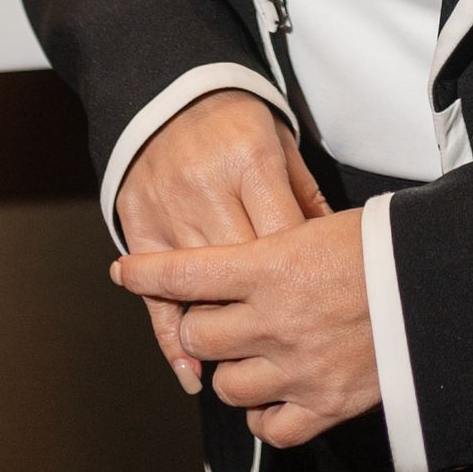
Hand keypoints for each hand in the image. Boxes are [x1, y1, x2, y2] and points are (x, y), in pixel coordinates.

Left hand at [113, 214, 378, 446]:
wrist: (444, 289)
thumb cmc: (388, 247)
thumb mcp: (325, 225)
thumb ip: (277, 245)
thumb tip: (247, 253)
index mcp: (272, 267)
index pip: (186, 274)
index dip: (147, 273)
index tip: (124, 271)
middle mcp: (274, 321)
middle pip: (198, 336)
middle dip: (203, 327)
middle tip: (221, 317)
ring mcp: (297, 368)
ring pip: (227, 387)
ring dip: (233, 372)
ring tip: (254, 355)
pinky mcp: (325, 405)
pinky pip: (270, 428)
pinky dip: (266, 416)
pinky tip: (276, 395)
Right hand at [116, 89, 329, 395]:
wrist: (165, 96)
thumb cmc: (234, 124)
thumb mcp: (279, 143)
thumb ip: (304, 195)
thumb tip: (333, 251)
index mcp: (248, 161)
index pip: (283, 235)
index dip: (304, 274)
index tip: (322, 301)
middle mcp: (205, 189)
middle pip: (243, 269)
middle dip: (272, 308)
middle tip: (297, 341)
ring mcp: (168, 213)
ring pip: (201, 290)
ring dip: (228, 334)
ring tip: (256, 371)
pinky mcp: (139, 230)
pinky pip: (155, 297)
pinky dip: (172, 342)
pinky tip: (193, 375)